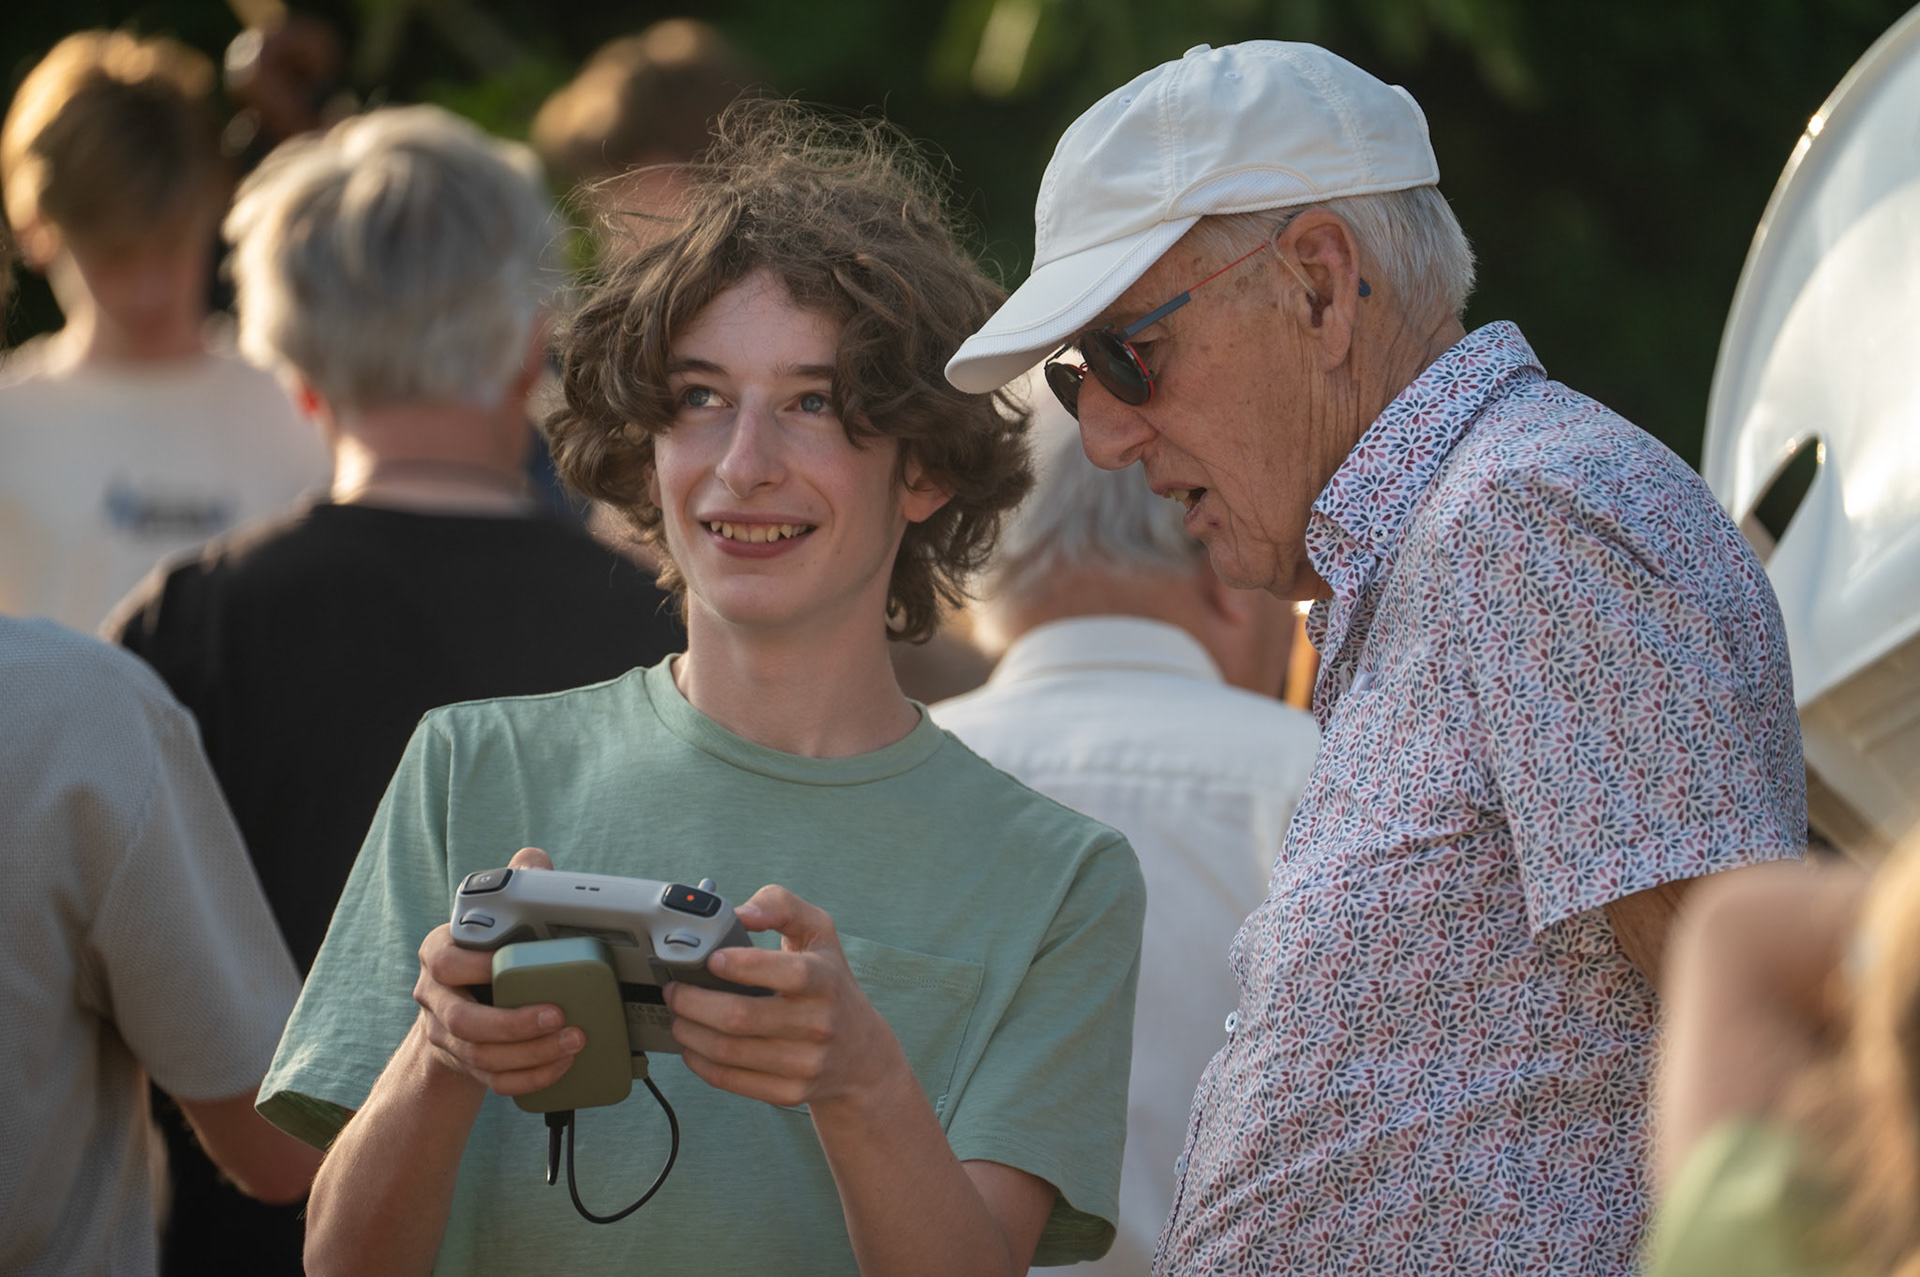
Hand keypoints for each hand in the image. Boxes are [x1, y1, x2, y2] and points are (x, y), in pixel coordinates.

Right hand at [413, 847, 583, 1095]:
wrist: (460, 1009)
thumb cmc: (485, 955)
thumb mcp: (492, 920)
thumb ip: (513, 887)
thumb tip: (535, 862)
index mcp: (439, 956)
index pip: (444, 961)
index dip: (474, 966)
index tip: (506, 964)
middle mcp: (437, 999)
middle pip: (463, 1021)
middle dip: (513, 1023)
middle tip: (558, 1015)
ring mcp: (448, 1037)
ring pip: (481, 1056)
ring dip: (530, 1054)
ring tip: (573, 1041)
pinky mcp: (467, 1065)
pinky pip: (494, 1081)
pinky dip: (529, 1078)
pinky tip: (560, 1066)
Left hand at [665, 885, 908, 1113]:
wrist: (862, 1054)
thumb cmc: (830, 983)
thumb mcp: (818, 933)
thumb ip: (780, 906)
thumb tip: (739, 913)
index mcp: (826, 979)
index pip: (787, 974)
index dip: (743, 966)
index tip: (711, 959)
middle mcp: (820, 1024)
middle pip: (740, 1018)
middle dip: (693, 1002)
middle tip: (674, 989)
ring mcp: (805, 1063)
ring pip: (728, 1051)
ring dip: (689, 1032)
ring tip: (677, 1015)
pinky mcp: (789, 1092)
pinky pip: (730, 1080)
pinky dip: (700, 1062)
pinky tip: (692, 1045)